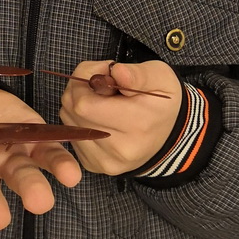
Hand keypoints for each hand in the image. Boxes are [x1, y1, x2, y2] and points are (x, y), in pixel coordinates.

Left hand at [58, 60, 181, 175]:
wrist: (169, 135)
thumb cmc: (161, 101)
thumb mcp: (159, 77)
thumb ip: (137, 74)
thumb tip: (116, 72)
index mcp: (137, 124)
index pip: (84, 104)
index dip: (86, 81)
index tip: (104, 76)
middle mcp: (120, 149)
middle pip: (72, 112)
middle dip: (80, 91)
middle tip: (101, 86)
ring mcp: (105, 161)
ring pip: (69, 123)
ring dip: (78, 106)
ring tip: (101, 102)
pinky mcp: (95, 166)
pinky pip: (73, 137)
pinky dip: (79, 123)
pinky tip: (98, 119)